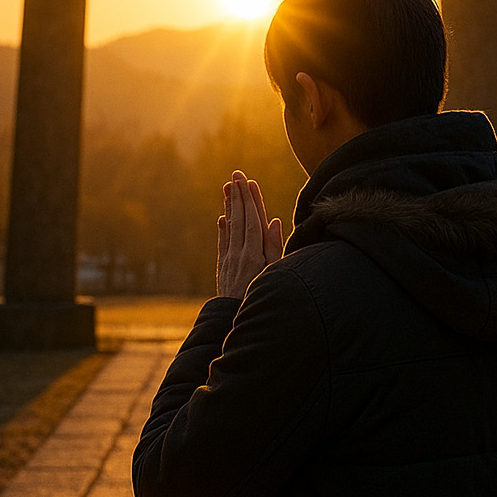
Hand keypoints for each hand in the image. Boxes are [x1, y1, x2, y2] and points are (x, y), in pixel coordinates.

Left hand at [217, 170, 283, 299]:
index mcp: (254, 253)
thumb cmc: (260, 296)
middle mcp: (239, 253)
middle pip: (240, 219)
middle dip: (238, 196)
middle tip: (236, 175)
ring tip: (227, 187)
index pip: (253, 220)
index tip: (248, 182)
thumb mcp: (274, 272)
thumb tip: (273, 219)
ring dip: (229, 206)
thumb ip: (274, 246)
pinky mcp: (224, 268)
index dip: (251, 200)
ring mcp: (229, 260)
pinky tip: (222, 219)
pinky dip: (222, 230)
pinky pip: (223, 244)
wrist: (235, 321)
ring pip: (230, 228)